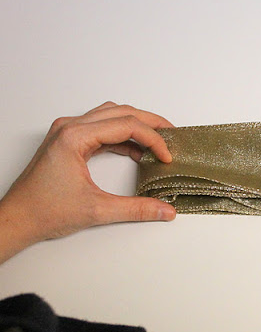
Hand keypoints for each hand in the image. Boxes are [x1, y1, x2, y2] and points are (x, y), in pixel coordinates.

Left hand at [0, 102, 176, 263]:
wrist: (16, 219)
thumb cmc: (44, 211)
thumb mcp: (97, 211)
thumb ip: (136, 209)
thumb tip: (165, 210)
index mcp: (74, 137)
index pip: (126, 125)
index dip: (153, 139)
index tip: (166, 156)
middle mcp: (70, 128)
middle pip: (121, 112)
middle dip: (150, 123)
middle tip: (172, 134)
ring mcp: (67, 132)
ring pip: (111, 116)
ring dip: (136, 126)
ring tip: (157, 139)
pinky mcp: (68, 142)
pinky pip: (101, 129)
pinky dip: (122, 137)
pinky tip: (136, 152)